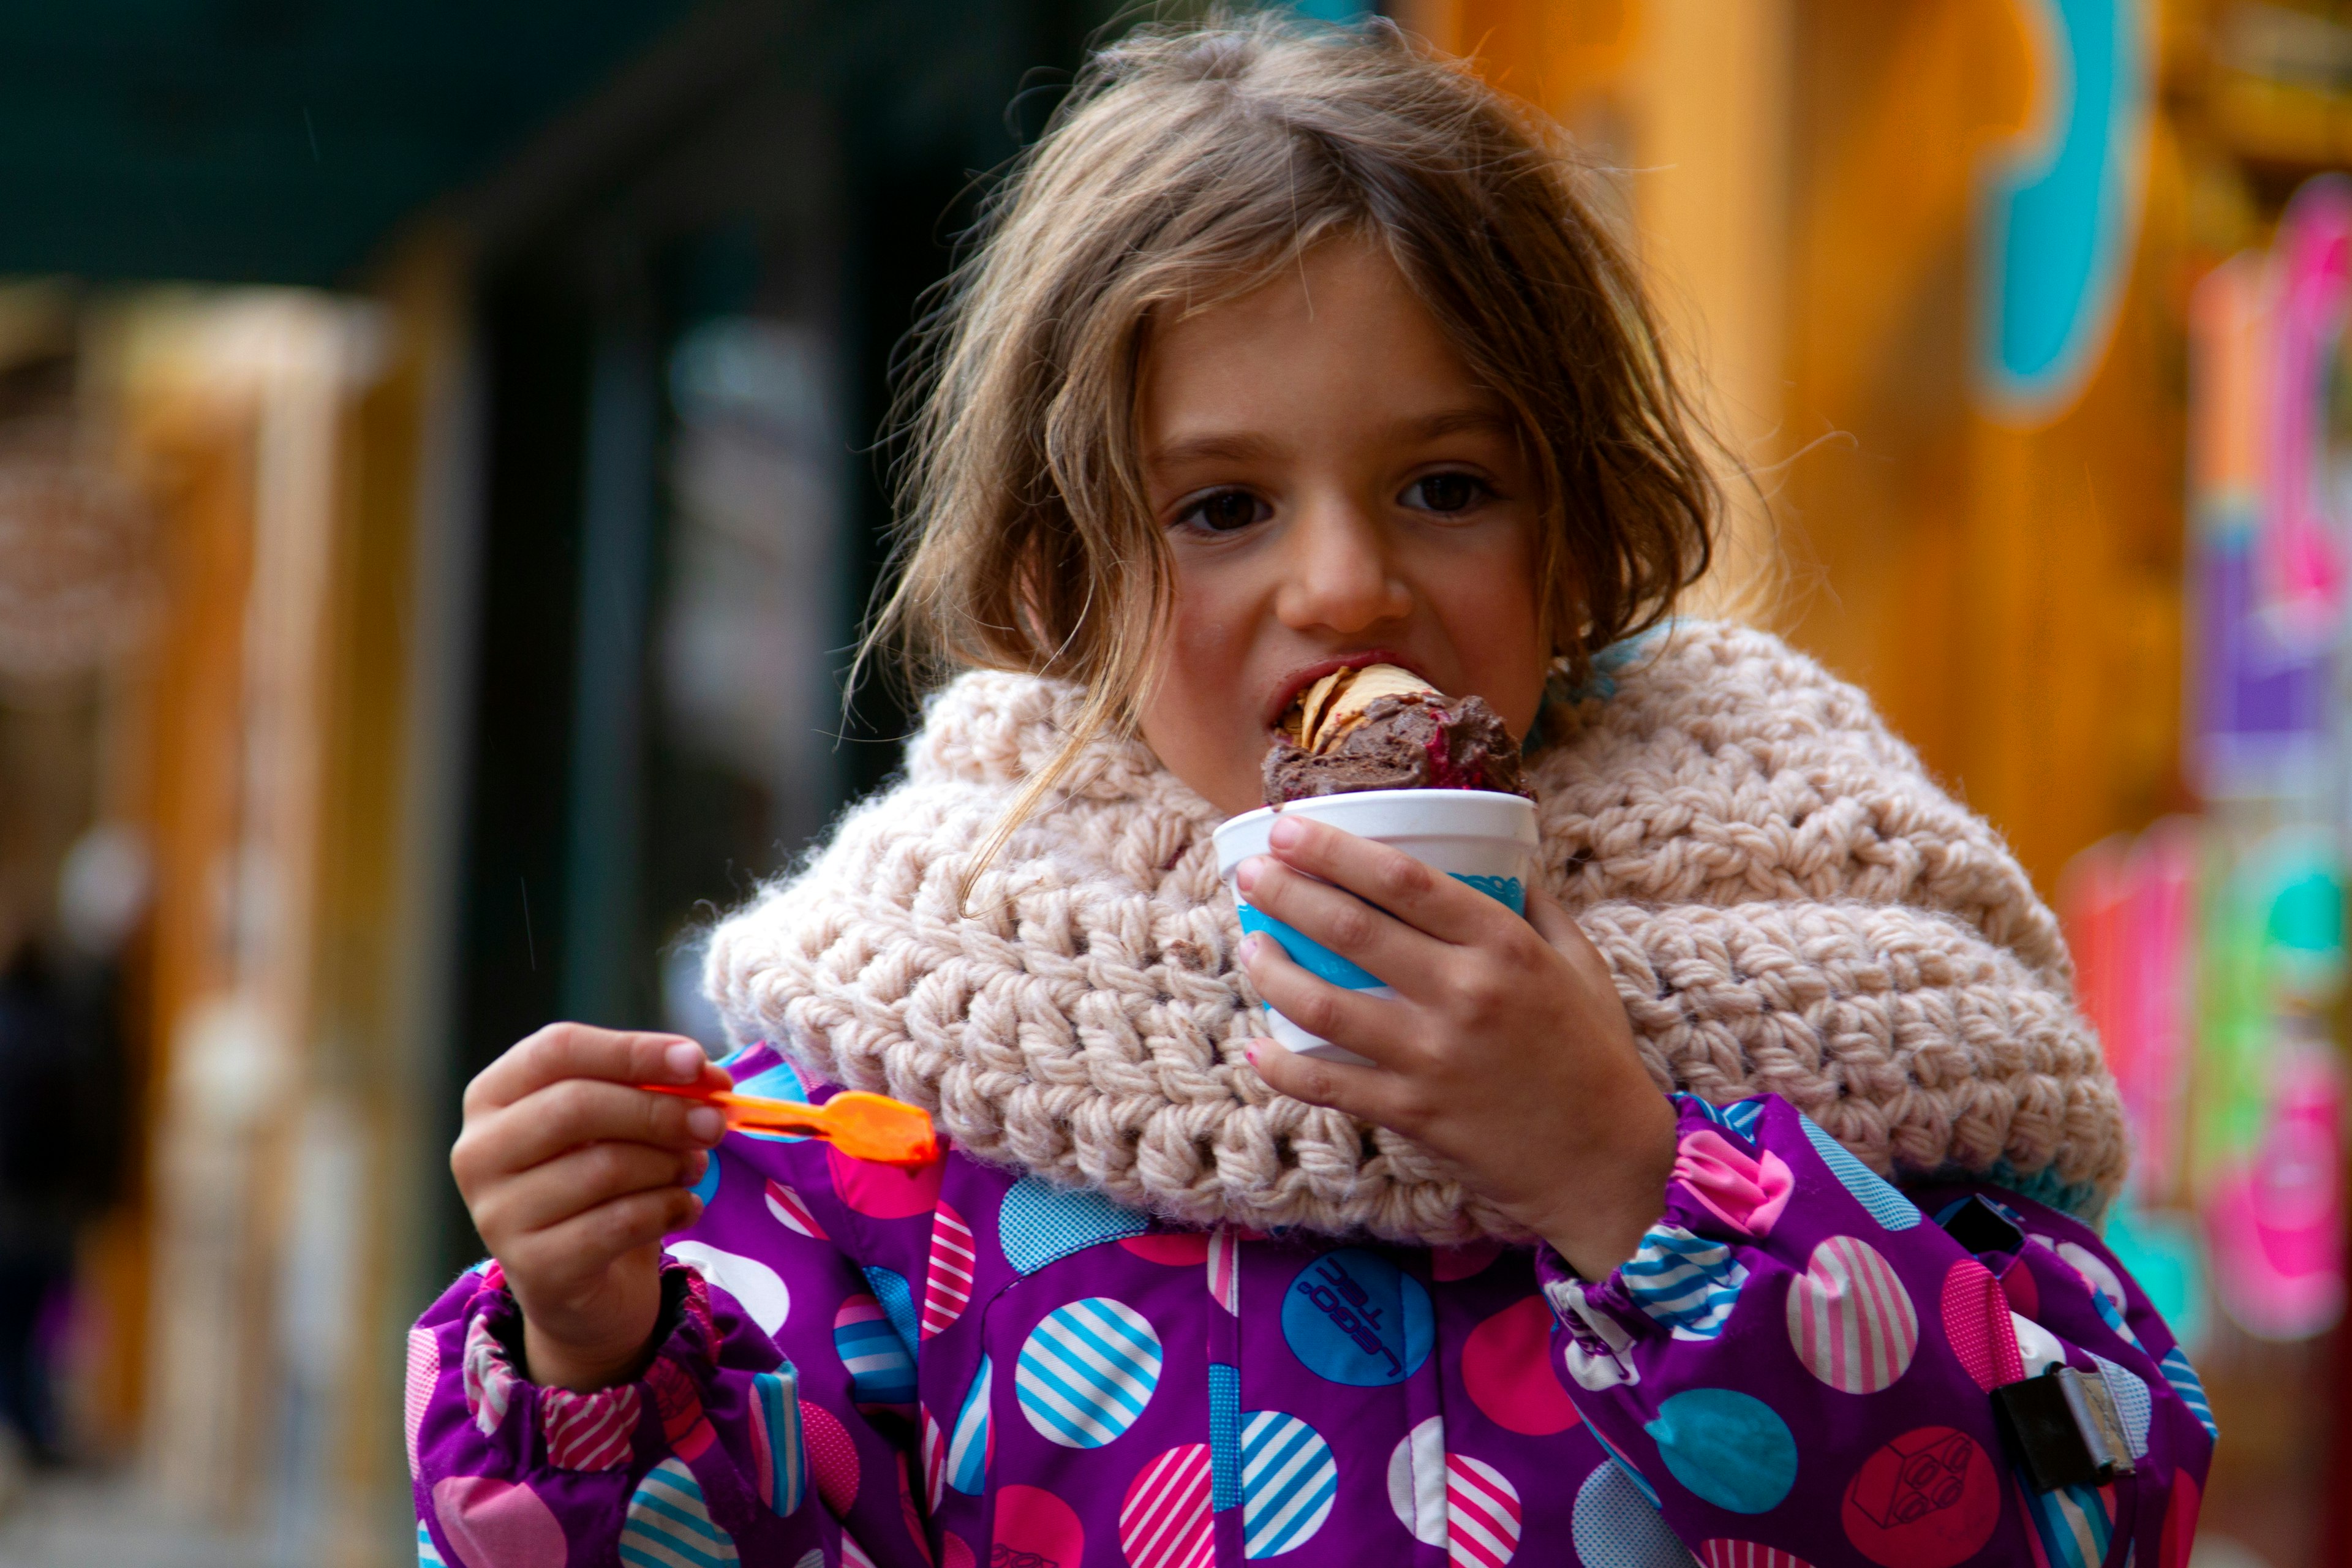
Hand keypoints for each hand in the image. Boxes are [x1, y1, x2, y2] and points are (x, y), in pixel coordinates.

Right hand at [450, 1024, 731, 1390]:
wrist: (584, 1284)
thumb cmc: (600, 1184)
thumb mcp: (617, 1124)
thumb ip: (650, 1090)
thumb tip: (709, 1077)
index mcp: (493, 1096)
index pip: (558, 1049)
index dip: (633, 1050)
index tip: (695, 1061)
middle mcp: (479, 1151)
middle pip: (577, 1105)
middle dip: (660, 1111)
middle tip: (714, 1123)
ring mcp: (497, 1214)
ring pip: (603, 1167)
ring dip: (669, 1164)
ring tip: (694, 1168)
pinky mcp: (533, 1267)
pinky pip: (618, 1223)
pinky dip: (668, 1209)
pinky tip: (685, 1207)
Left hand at [1235, 814, 1673, 1278]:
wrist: (1603, 1159)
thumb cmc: (1592, 1052)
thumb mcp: (1579, 962)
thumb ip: (1534, 904)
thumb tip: (1497, 851)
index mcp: (1504, 945)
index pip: (1403, 880)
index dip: (1334, 849)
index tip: (1288, 828)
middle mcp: (1465, 992)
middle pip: (1351, 929)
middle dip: (1288, 892)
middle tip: (1251, 875)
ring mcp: (1433, 1055)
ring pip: (1324, 1002)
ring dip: (1273, 969)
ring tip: (1251, 944)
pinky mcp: (1413, 1112)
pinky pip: (1327, 1084)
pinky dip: (1282, 1068)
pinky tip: (1259, 1046)